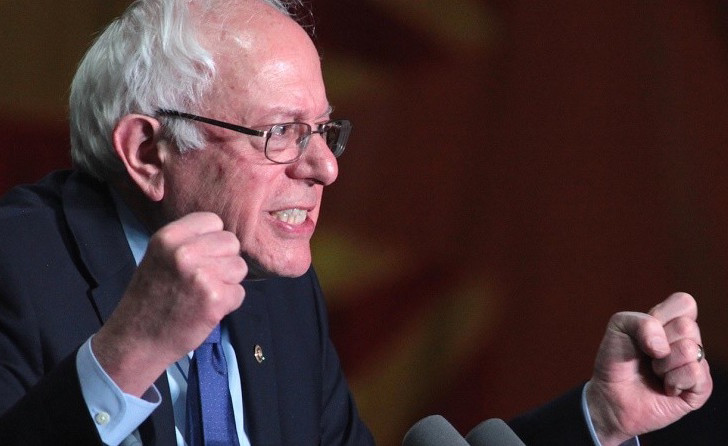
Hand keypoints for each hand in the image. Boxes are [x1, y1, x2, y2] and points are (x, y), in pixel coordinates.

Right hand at [93, 212, 247, 395]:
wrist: (135, 341)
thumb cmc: (149, 299)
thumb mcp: (159, 257)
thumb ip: (188, 242)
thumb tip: (223, 233)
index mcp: (169, 237)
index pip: (213, 220)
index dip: (212, 239)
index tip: (201, 256)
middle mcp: (185, 252)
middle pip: (231, 242)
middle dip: (223, 260)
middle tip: (202, 280)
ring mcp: (202, 276)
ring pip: (240, 267)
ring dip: (228, 282)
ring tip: (203, 294)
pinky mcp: (215, 299)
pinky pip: (239, 293)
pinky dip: (228, 303)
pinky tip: (206, 310)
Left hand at [586, 292, 711, 445]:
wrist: (610, 395)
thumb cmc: (616, 359)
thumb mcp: (619, 328)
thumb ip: (640, 322)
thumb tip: (663, 346)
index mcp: (671, 321)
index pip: (685, 303)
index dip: (661, 314)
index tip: (643, 330)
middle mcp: (687, 340)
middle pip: (687, 327)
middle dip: (657, 342)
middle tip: (647, 355)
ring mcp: (696, 363)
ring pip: (690, 350)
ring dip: (662, 364)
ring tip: (654, 372)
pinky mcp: (701, 388)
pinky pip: (696, 373)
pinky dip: (673, 381)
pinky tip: (666, 387)